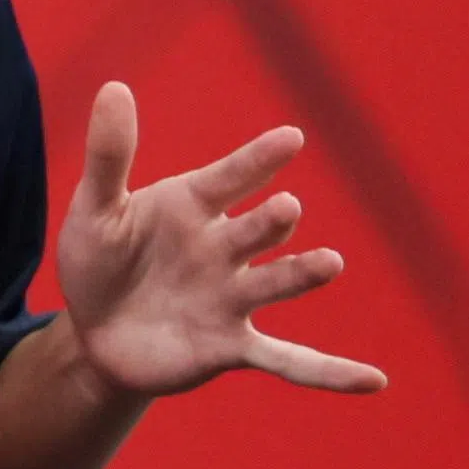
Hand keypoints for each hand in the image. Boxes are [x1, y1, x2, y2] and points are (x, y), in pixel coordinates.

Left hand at [56, 83, 386, 398]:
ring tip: (329, 263)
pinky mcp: (231, 345)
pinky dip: (328, 372)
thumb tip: (114, 87)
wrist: (94, 334)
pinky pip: (288, 360)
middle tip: (283, 209)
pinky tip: (374, 381)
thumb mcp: (95, 211)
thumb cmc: (99, 262)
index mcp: (193, 206)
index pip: (231, 177)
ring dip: (301, 274)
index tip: (289, 139)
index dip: (258, 159)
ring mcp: (233, 297)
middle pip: (256, 231)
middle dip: (270, 222)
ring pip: (276, 284)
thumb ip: (109, 156)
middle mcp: (224, 248)